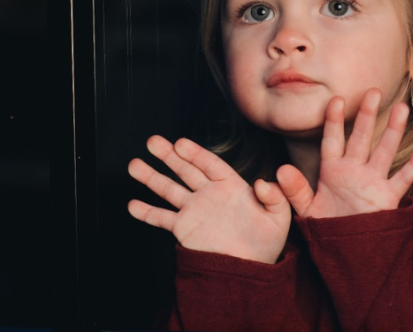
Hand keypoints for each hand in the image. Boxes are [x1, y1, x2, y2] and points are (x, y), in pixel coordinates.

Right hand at [128, 135, 290, 263]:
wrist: (250, 270)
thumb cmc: (266, 243)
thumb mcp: (278, 217)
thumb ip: (274, 197)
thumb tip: (262, 182)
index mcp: (231, 186)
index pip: (210, 164)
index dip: (195, 153)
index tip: (180, 143)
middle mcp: (209, 194)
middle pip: (185, 170)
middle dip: (168, 156)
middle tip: (152, 142)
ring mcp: (195, 210)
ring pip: (169, 189)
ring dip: (152, 177)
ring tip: (134, 165)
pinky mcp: (184, 229)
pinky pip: (163, 218)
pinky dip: (148, 212)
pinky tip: (133, 204)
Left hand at [277, 88, 412, 218]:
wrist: (346, 253)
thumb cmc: (327, 227)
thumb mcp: (307, 210)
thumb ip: (295, 190)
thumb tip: (280, 170)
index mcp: (332, 170)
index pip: (332, 141)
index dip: (333, 121)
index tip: (335, 100)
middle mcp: (354, 171)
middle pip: (361, 138)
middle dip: (366, 115)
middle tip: (373, 91)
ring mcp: (373, 182)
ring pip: (385, 151)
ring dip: (393, 131)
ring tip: (402, 108)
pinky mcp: (388, 198)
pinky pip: (403, 179)